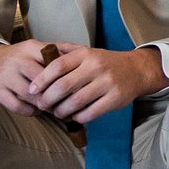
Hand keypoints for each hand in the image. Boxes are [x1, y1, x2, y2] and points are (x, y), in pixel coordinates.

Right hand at [0, 39, 74, 117]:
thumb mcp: (37, 48)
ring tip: (53, 107)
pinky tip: (36, 109)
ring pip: (30, 95)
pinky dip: (30, 111)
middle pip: (42, 80)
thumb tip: (84, 49)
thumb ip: (60, 48)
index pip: (52, 61)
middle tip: (65, 101)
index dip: (65, 76)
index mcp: (30, 48)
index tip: (74, 85)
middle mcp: (17, 61)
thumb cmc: (20, 58)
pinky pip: (18, 106)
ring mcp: (6, 76)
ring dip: (44, 104)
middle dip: (55, 93)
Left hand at [29, 45, 168, 124]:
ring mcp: (107, 83)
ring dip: (62, 111)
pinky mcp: (115, 98)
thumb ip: (67, 53)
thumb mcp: (88, 52)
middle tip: (42, 105)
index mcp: (85, 54)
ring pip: (76, 102)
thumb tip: (41, 58)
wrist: (136, 70)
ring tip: (57, 113)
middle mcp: (96, 67)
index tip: (32, 90)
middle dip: (48, 99)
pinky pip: (90, 112)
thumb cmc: (107, 63)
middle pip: (63, 86)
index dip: (41, 80)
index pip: (57, 66)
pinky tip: (75, 116)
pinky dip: (78, 117)